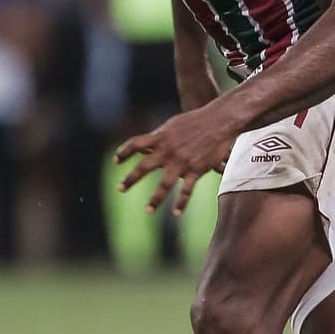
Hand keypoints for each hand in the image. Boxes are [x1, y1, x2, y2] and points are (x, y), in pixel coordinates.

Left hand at [115, 104, 238, 215]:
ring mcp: (181, 162)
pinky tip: (176, 213)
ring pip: (164, 184)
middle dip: (131, 179)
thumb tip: (148, 146)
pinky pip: (186, 190)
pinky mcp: (195, 170)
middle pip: (144, 167)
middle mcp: (167, 151)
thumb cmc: (197, 120)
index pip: (136, 144)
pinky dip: (181, 203)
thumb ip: (160, 137)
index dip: (124, 152)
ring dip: (155, 199)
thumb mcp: (174, 125)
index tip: (116, 160)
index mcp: (161, 138)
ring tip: (148, 210)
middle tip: (120, 188)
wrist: (218, 121)